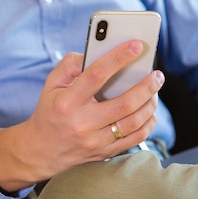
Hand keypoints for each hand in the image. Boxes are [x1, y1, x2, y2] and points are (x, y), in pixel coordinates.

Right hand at [0, 40, 164, 191]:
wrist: (40, 151)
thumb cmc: (50, 112)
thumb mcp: (51, 85)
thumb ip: (70, 65)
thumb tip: (96, 52)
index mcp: (67, 102)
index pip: (96, 76)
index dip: (119, 58)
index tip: (137, 45)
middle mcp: (82, 123)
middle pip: (123, 103)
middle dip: (146, 87)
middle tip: (157, 75)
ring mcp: (94, 141)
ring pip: (133, 123)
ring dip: (150, 105)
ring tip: (155, 92)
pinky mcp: (103, 153)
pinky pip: (134, 139)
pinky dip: (147, 124)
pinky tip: (150, 112)